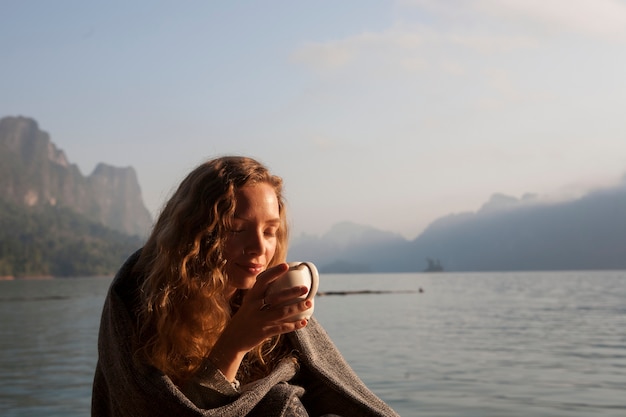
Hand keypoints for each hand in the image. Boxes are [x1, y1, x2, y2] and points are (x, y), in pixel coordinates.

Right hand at [208, 263, 310, 380]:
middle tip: (305, 288)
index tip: (286, 266)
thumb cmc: (244, 318)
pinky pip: (282, 328)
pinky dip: (294, 325)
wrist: (232, 340)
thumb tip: (277, 283)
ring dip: (297, 308)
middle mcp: (254, 307)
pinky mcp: (263, 332)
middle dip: (292, 292)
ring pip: (282, 313)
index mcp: (251, 298)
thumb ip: (260, 295)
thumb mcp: (249, 304)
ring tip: (309, 303)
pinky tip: (304, 322)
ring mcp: (259, 320)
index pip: (262, 281)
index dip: (274, 273)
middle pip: (276, 298)